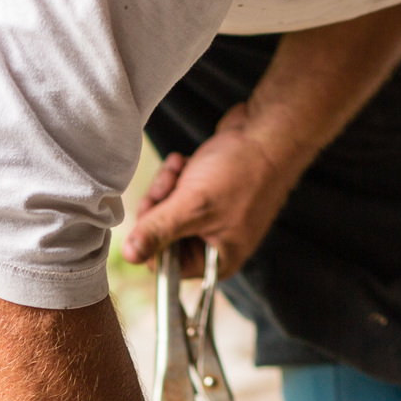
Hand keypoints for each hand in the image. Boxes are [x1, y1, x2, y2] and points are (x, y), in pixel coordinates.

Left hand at [120, 99, 308, 277]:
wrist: (269, 132)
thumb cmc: (243, 172)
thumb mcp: (193, 206)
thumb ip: (159, 232)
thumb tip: (130, 256)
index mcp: (217, 260)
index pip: (167, 267)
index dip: (153, 243)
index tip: (151, 217)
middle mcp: (215, 243)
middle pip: (163, 237)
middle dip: (159, 208)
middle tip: (167, 188)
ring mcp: (212, 217)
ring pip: (167, 211)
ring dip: (166, 187)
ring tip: (179, 169)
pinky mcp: (209, 193)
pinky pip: (178, 192)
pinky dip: (176, 175)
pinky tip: (184, 162)